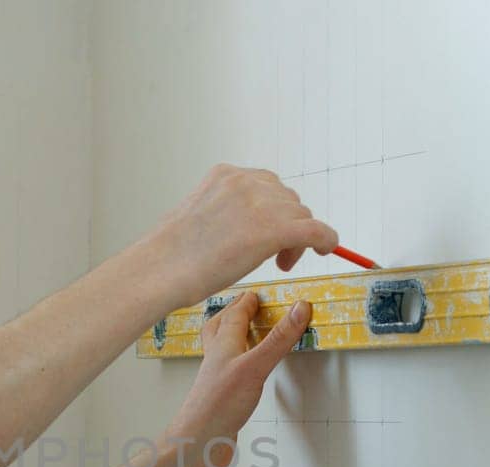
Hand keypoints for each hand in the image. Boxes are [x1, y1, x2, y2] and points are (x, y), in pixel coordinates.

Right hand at [148, 164, 338, 306]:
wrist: (162, 269)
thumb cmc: (173, 254)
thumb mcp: (201, 216)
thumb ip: (229, 211)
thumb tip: (253, 227)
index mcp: (226, 174)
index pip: (268, 186)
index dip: (274, 212)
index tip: (268, 235)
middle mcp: (246, 182)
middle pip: (288, 200)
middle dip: (287, 226)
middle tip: (278, 258)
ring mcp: (261, 203)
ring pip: (301, 216)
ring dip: (298, 238)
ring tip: (281, 263)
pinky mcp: (275, 229)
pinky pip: (317, 230)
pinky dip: (326, 240)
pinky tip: (327, 249)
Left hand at [160, 291, 309, 466]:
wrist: (196, 445)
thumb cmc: (217, 406)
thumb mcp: (254, 367)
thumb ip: (277, 339)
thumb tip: (298, 309)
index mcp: (223, 346)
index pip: (235, 315)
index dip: (248, 302)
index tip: (258, 293)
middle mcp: (218, 360)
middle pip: (221, 328)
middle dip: (233, 313)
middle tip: (245, 304)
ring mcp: (218, 380)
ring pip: (223, 350)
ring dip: (232, 336)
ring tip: (242, 331)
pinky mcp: (222, 400)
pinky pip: (230, 373)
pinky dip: (238, 364)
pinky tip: (244, 371)